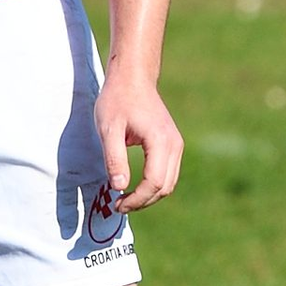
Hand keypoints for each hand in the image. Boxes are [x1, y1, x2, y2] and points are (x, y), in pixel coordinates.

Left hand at [94, 70, 182, 213]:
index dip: (136, 199)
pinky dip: (154, 186)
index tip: (117, 205)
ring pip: (169, 183)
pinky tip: (135, 188)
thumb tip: (119, 188)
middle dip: (142, 202)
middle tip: (119, 206)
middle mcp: (174, 144)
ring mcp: (176, 144)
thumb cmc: (117, 100)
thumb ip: (114, 159)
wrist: (133, 78)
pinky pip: (168, 174)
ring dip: (149, 197)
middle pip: (165, 187)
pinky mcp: (172, 145)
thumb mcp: (109, 130)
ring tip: (125, 200)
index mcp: (160, 141)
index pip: (154, 182)